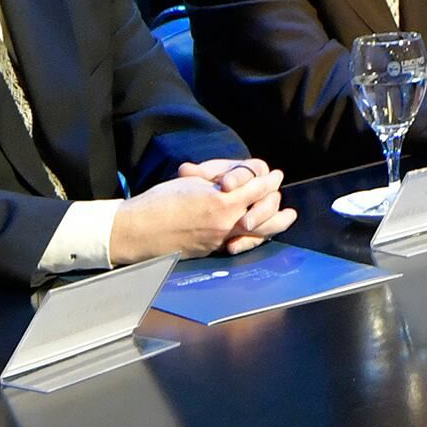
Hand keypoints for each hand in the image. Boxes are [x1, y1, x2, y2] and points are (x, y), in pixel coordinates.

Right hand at [111, 163, 294, 262]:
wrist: (138, 230)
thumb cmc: (160, 201)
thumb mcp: (192, 182)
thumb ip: (218, 181)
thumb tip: (237, 181)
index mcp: (221, 202)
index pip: (256, 188)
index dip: (268, 179)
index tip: (274, 174)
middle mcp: (226, 224)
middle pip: (265, 213)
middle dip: (275, 199)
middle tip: (277, 188)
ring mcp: (220, 241)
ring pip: (258, 233)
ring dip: (275, 222)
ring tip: (288, 216)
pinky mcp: (212, 251)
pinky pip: (240, 243)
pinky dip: (253, 235)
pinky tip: (259, 231)